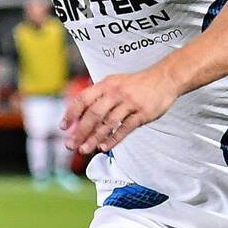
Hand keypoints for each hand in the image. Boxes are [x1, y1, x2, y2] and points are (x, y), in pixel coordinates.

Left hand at [61, 67, 178, 153]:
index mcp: (107, 84)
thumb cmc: (137, 84)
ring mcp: (130, 103)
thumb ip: (99, 96)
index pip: (83, 99)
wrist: (165, 78)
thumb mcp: (115, 82)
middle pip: (93, 114)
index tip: (63, 127)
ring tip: (84, 149)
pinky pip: (125, 128)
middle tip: (70, 145)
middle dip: (80, 131)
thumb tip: (81, 114)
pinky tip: (104, 147)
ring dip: (94, 138)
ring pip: (108, 123)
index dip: (71, 113)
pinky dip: (113, 139)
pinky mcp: (142, 113)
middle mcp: (116, 93)